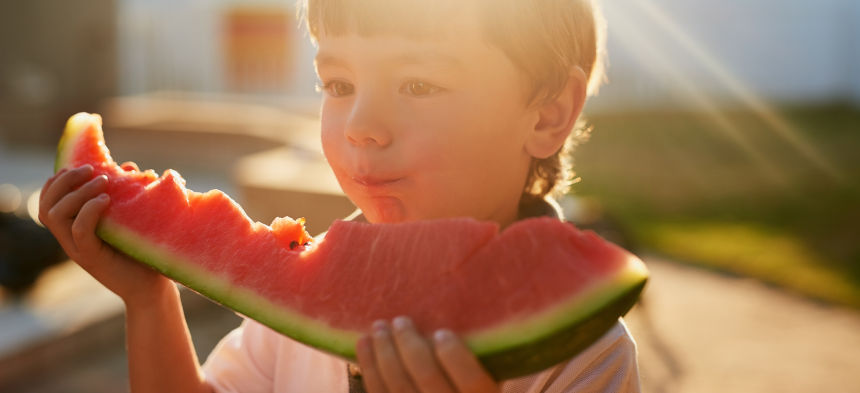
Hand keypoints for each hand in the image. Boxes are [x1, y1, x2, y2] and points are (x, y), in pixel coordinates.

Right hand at [39, 164, 171, 304]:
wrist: (153, 288)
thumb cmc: (143, 253)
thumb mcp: (131, 218)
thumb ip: (126, 193)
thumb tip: (128, 167)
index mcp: (74, 230)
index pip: (48, 203)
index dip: (57, 182)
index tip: (80, 166)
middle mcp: (71, 240)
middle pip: (46, 207)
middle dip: (65, 182)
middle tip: (91, 170)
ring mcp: (79, 250)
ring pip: (56, 217)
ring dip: (77, 193)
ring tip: (102, 182)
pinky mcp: (93, 258)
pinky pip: (79, 231)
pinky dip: (89, 211)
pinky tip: (106, 200)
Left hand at [356, 317, 498, 392]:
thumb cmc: (473, 377)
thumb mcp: (491, 370)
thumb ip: (483, 351)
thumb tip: (474, 310)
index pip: (472, 381)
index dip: (456, 357)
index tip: (443, 332)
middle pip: (428, 380)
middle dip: (410, 347)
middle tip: (401, 320)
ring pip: (399, 388)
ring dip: (385, 354)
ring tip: (379, 326)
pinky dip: (369, 368)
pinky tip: (364, 343)